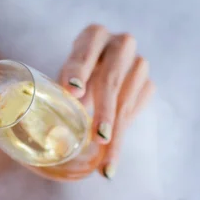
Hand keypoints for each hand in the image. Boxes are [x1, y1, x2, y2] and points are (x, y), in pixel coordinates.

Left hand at [59, 25, 154, 178]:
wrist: (100, 73)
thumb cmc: (74, 76)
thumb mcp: (64, 79)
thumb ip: (60, 94)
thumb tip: (51, 132)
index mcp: (94, 35)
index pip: (85, 52)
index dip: (78, 71)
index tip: (73, 91)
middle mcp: (120, 44)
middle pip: (111, 79)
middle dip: (104, 112)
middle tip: (99, 138)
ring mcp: (138, 63)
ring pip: (127, 100)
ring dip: (116, 133)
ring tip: (106, 164)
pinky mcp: (148, 83)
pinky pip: (137, 110)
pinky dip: (124, 133)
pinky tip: (113, 155)